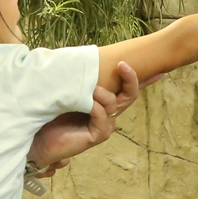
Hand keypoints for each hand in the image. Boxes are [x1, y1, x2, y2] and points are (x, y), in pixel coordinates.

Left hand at [28, 62, 145, 170]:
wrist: (38, 140)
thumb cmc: (50, 115)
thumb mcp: (68, 92)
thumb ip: (81, 82)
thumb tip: (85, 58)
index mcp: (104, 104)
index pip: (127, 91)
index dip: (144, 81)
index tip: (160, 71)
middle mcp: (108, 114)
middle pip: (130, 95)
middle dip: (131, 78)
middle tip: (123, 64)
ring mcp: (104, 125)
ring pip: (115, 103)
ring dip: (102, 93)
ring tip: (88, 88)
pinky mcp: (98, 135)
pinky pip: (103, 116)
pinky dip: (95, 107)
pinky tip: (86, 103)